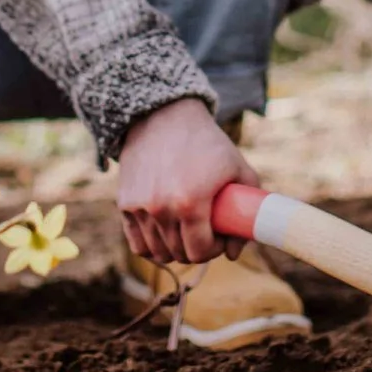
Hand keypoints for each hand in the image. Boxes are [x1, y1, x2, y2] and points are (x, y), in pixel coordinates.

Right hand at [116, 98, 257, 266]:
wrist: (164, 117)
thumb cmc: (207, 144)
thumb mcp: (238, 169)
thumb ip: (247, 213)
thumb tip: (234, 255)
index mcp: (191, 204)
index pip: (201, 251)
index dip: (215, 249)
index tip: (220, 236)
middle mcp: (161, 209)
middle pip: (180, 254)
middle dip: (197, 248)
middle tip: (206, 231)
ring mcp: (140, 207)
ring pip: (158, 252)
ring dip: (175, 248)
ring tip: (187, 230)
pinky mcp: (125, 203)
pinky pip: (138, 244)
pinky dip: (152, 245)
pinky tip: (165, 233)